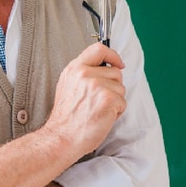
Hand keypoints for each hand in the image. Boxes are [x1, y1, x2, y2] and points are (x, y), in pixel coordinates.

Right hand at [44, 43, 125, 158]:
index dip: (113, 55)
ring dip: (115, 101)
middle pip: (116, 72)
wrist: (62, 137)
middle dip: (113, 87)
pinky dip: (116, 112)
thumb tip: (103, 68)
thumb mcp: (67, 87)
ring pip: (121, 88)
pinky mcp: (108, 99)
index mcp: (74, 69)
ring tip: (98, 110)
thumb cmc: (66, 118)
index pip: (99, 49)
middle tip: (98, 101)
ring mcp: (97, 85)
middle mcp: (84, 74)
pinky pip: (123, 102)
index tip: (117, 63)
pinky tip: (102, 116)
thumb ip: (83, 74)